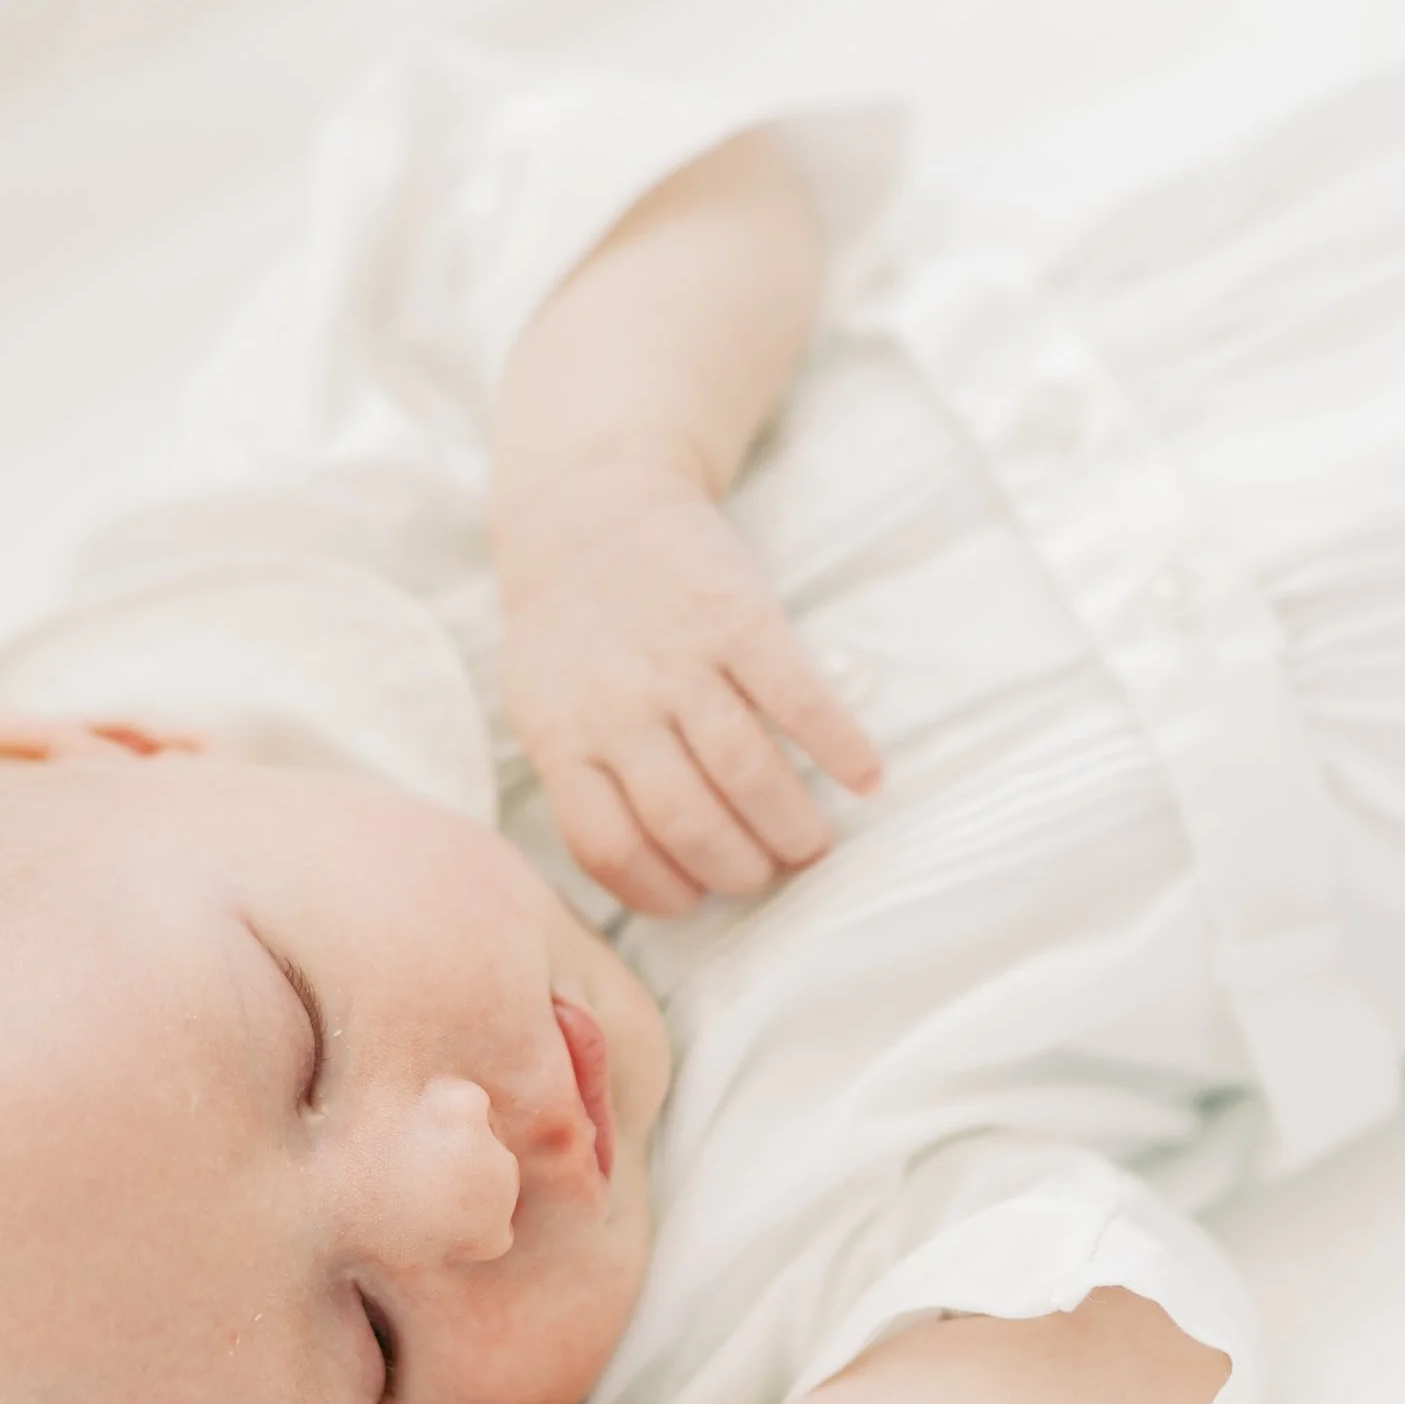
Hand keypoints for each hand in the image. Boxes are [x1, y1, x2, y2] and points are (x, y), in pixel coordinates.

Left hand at [497, 460, 882, 914]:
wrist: (590, 504)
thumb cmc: (571, 629)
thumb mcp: (539, 707)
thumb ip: (580, 780)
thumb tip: (647, 873)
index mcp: (563, 739)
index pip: (609, 847)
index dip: (662, 891)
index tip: (697, 899)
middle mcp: (619, 707)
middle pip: (689, 820)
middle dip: (741, 869)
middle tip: (770, 874)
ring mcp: (681, 661)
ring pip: (746, 771)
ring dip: (792, 824)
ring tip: (814, 844)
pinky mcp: (738, 616)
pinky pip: (798, 698)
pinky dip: (840, 746)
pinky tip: (866, 776)